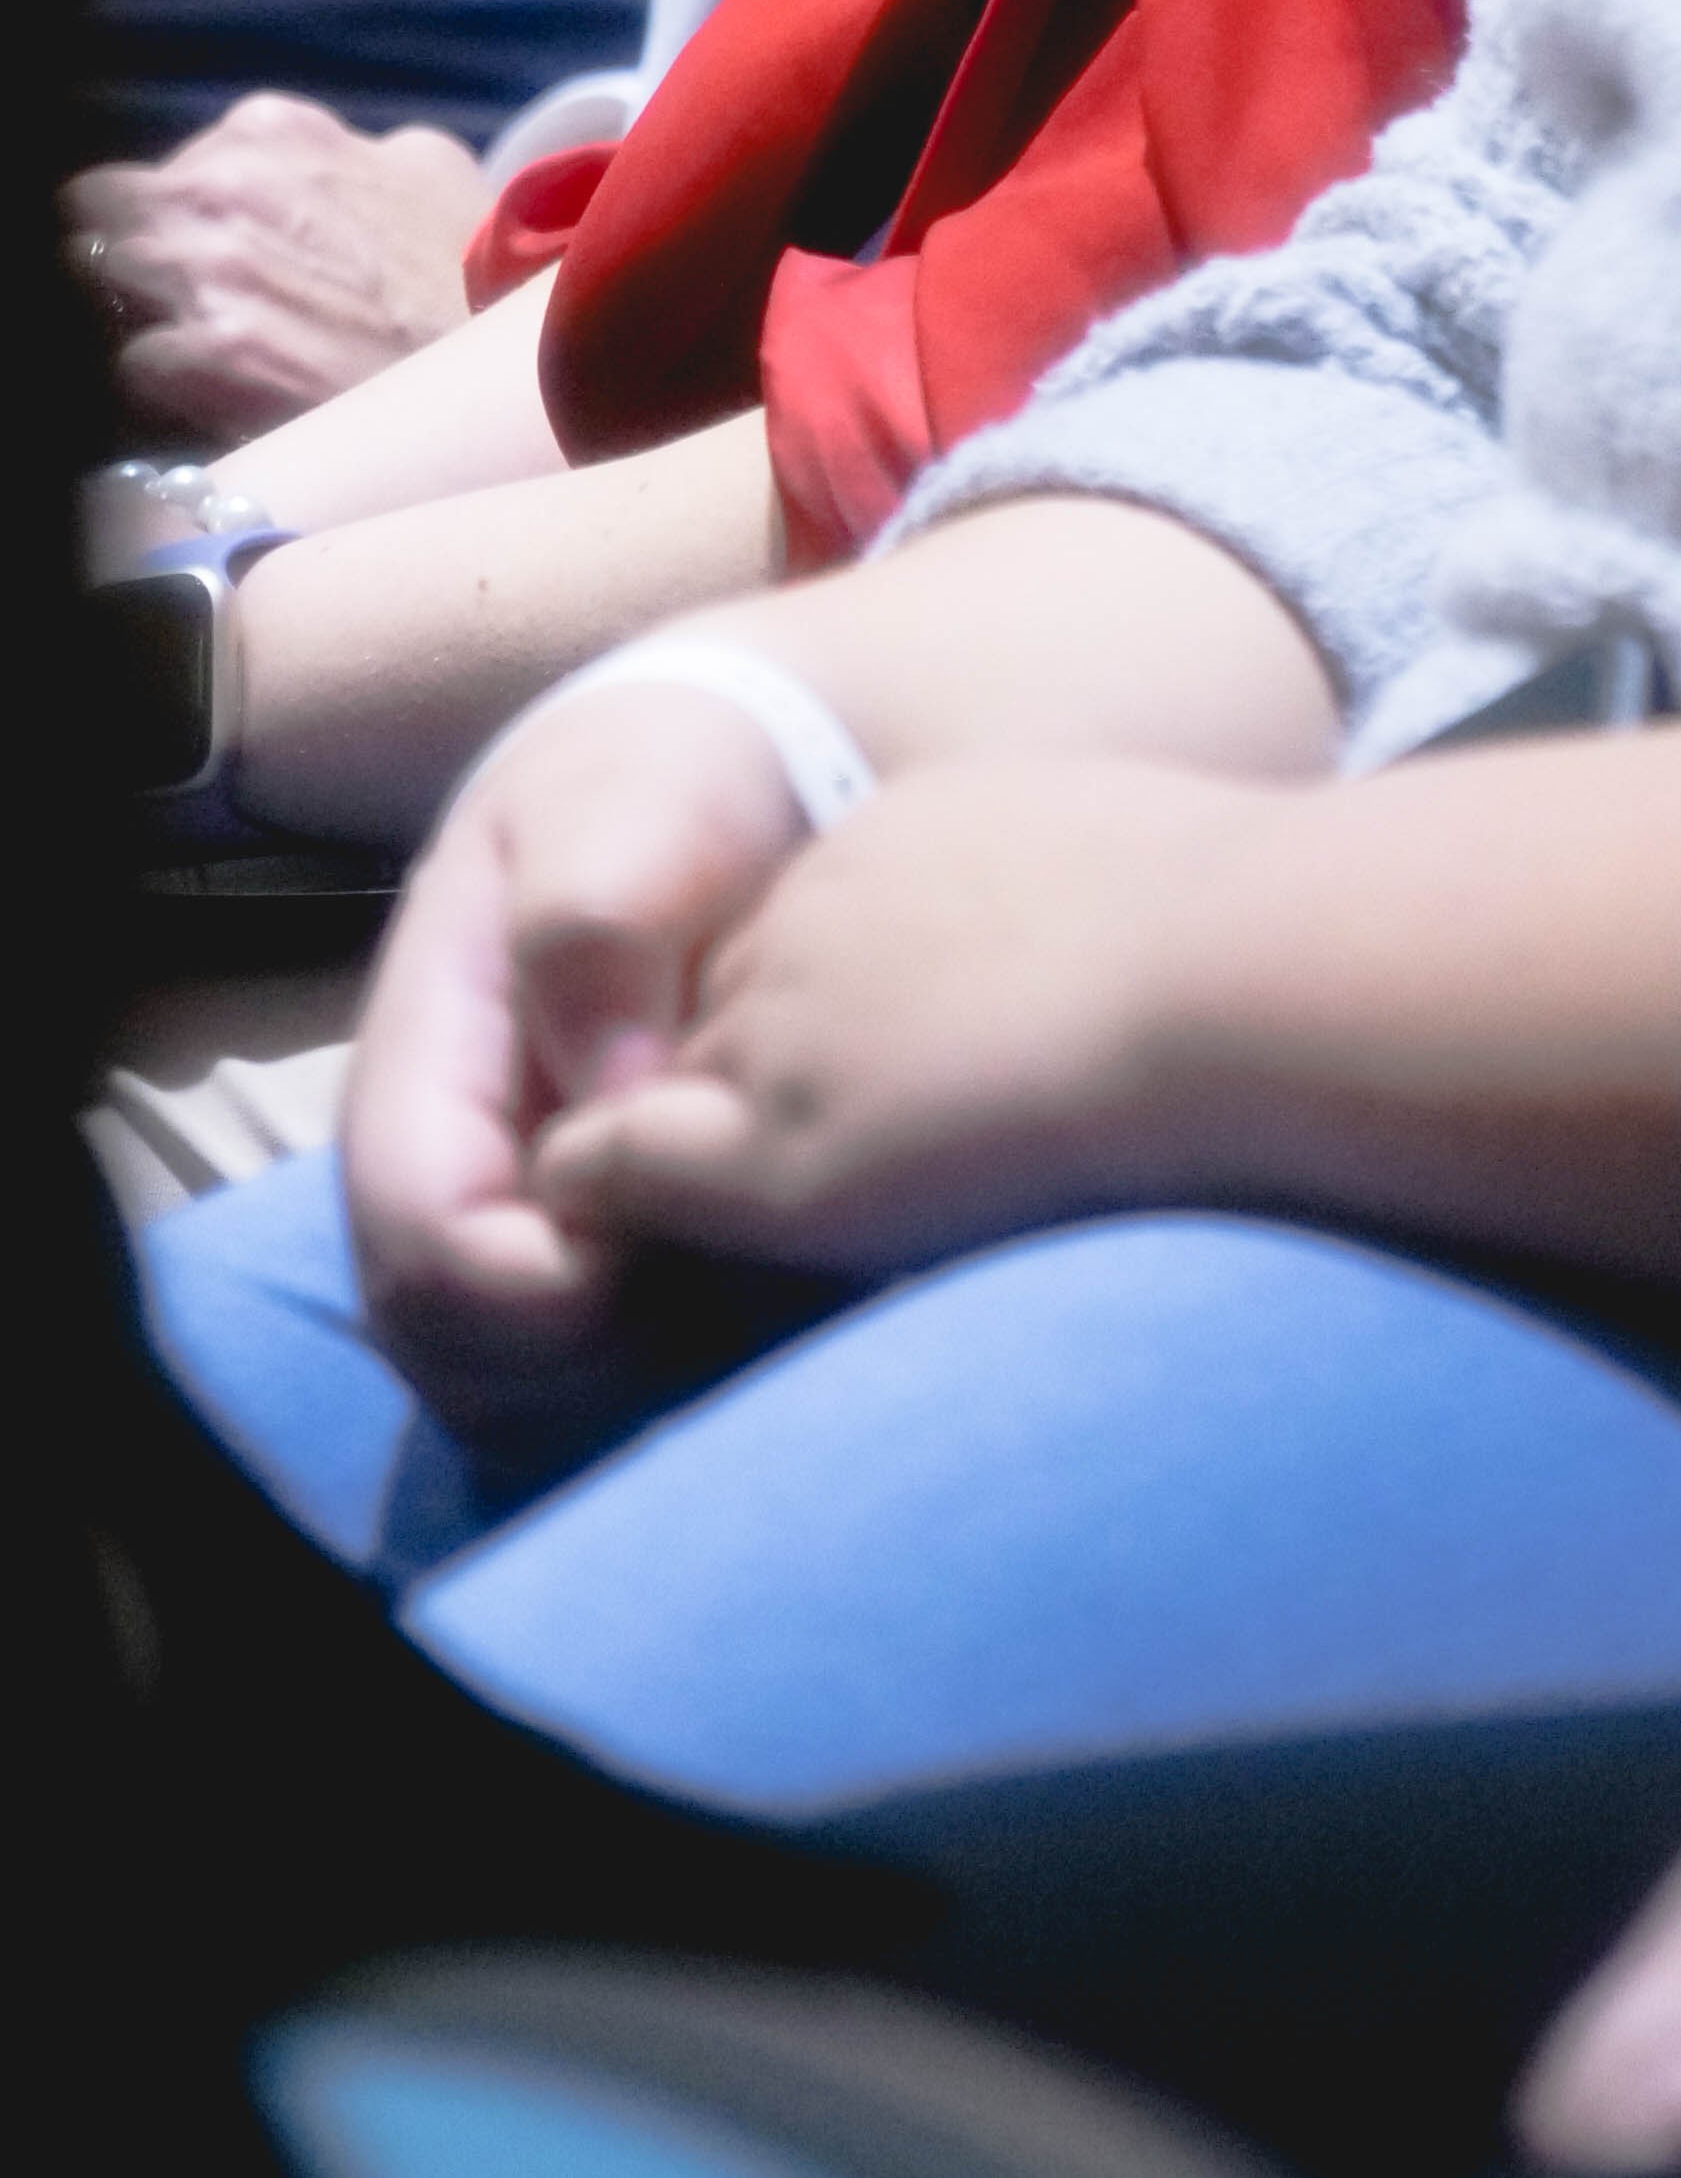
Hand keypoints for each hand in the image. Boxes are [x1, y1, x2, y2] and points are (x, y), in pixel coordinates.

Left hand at [66, 96, 481, 438]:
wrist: (507, 359)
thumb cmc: (472, 264)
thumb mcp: (429, 165)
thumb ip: (353, 149)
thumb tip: (320, 164)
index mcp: (269, 134)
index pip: (157, 172)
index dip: (175, 222)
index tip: (204, 258)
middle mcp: (225, 187)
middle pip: (107, 219)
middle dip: (140, 263)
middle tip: (193, 307)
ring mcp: (209, 269)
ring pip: (109, 285)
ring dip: (149, 316)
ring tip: (210, 349)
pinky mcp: (209, 352)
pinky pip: (139, 362)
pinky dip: (172, 381)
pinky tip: (224, 391)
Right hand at [344, 686, 806, 1423]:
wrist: (736, 785)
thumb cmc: (679, 792)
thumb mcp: (633, 802)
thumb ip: (598, 918)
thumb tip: (611, 1091)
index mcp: (425, 1053)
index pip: (425, 1237)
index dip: (536, 1278)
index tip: (662, 1234)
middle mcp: (441, 1160)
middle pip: (451, 1347)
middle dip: (581, 1355)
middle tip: (726, 1283)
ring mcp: (502, 1219)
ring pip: (508, 1391)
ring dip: (625, 1379)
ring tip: (751, 1288)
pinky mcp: (576, 1257)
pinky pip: (578, 1388)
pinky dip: (661, 1376)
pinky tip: (758, 1300)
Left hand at [525, 755, 1288, 1275]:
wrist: (1240, 970)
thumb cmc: (1253, 938)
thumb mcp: (1145, 865)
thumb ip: (1085, 914)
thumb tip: (1147, 976)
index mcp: (910, 832)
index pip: (816, 936)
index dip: (837, 1026)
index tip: (898, 1095)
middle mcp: (817, 908)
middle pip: (728, 1010)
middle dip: (755, 1090)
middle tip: (820, 1190)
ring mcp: (782, 1026)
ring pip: (664, 1094)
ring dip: (689, 1161)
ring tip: (714, 1254)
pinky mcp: (771, 1153)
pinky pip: (610, 1172)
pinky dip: (605, 1208)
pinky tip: (634, 1266)